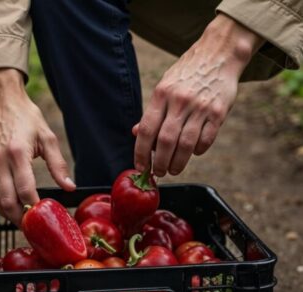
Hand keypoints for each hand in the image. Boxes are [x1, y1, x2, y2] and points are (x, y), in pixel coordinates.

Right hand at [0, 68, 74, 224]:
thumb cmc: (25, 117)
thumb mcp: (47, 137)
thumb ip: (58, 165)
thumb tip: (68, 187)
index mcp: (17, 152)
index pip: (24, 190)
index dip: (33, 207)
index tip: (42, 217)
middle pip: (6, 201)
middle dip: (19, 217)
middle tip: (31, 226)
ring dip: (5, 214)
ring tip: (19, 218)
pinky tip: (5, 206)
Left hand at [133, 14, 261, 176]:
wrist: (220, 53)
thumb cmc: (187, 73)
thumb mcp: (165, 86)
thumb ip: (153, 111)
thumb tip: (137, 134)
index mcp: (162, 94)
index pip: (147, 131)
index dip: (141, 153)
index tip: (140, 167)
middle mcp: (180, 101)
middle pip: (165, 141)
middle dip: (159, 163)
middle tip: (158, 173)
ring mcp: (201, 106)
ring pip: (185, 144)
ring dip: (178, 162)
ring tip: (173, 170)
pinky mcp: (219, 111)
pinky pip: (206, 139)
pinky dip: (198, 150)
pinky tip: (193, 152)